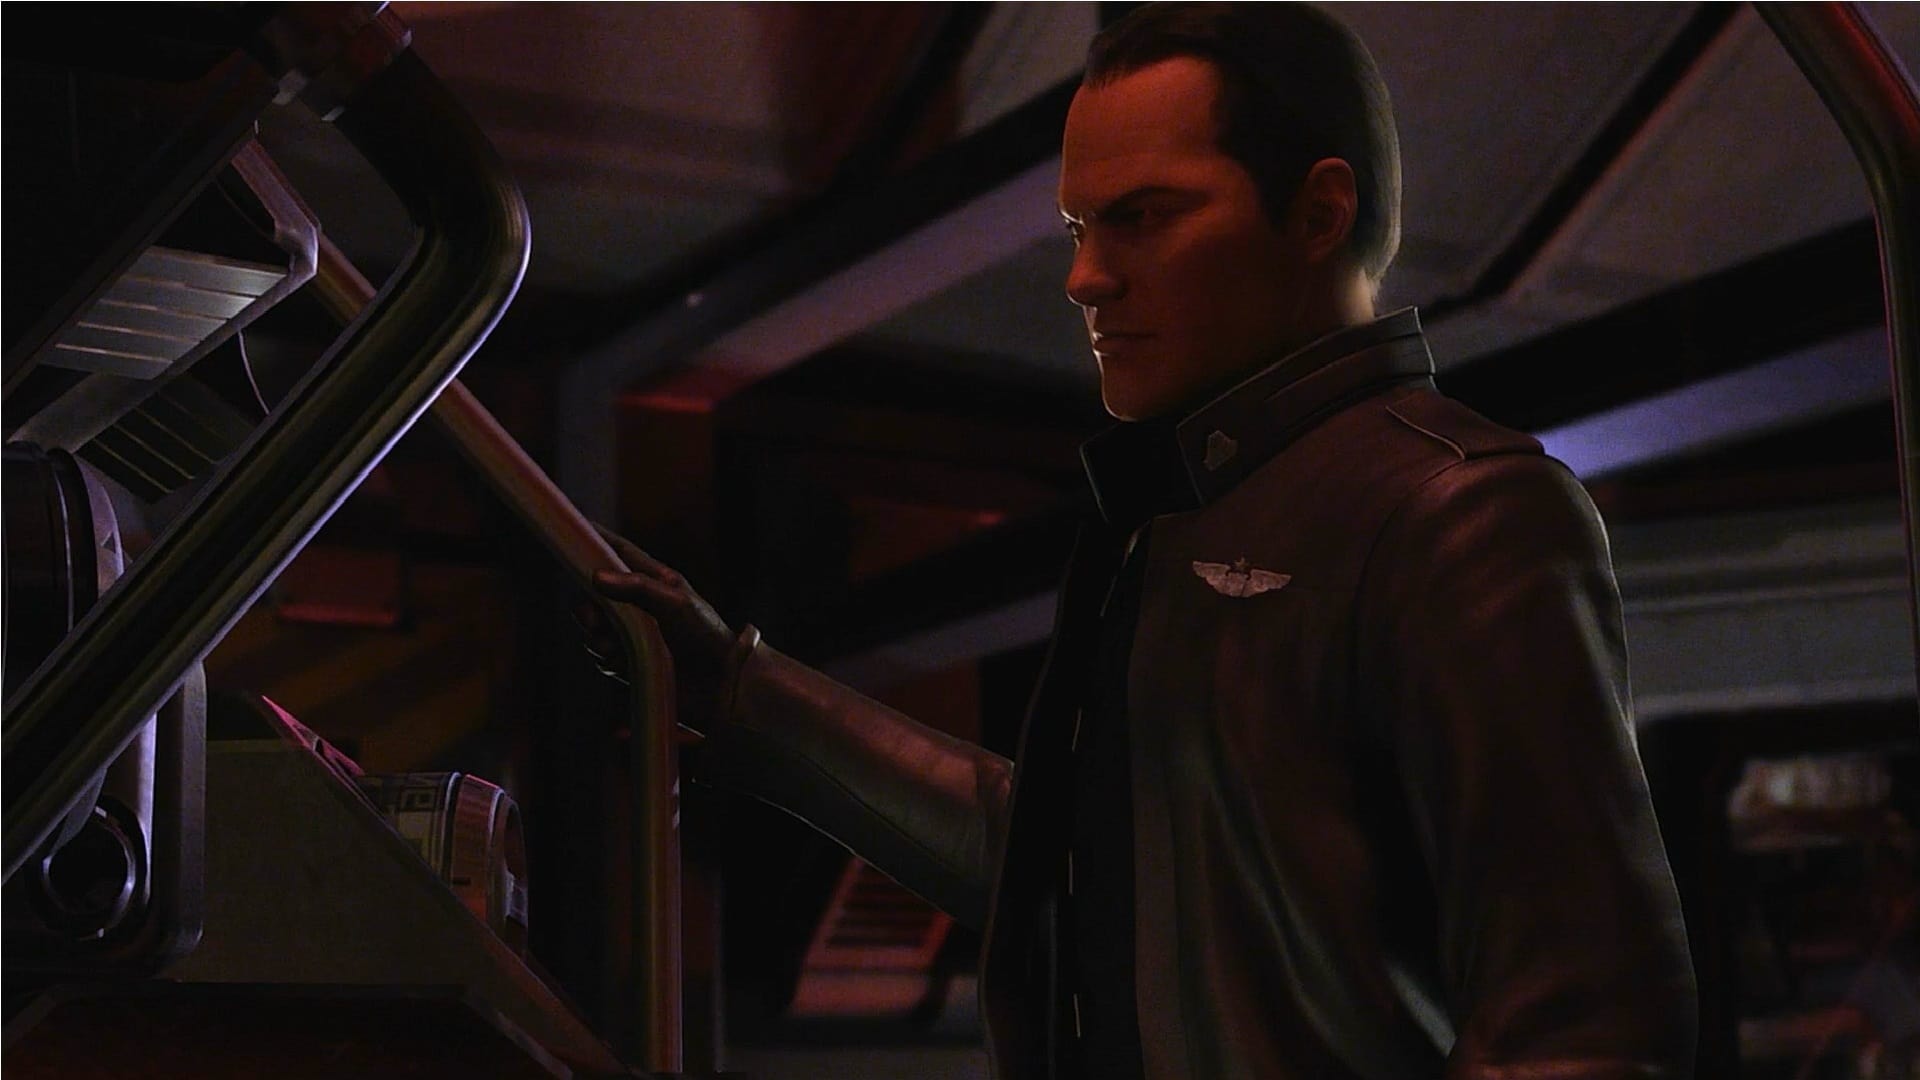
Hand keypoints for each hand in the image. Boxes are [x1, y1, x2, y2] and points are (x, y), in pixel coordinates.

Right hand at [590, 525, 737, 724]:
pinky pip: (600, 656)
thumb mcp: (676, 603)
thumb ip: (638, 587)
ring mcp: (631, 633)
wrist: (719, 681)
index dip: (595, 539)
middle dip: (589, 610)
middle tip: (597, 621)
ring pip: (592, 629)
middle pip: (593, 596)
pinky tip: (625, 663)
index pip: (618, 551)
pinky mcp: (628, 661)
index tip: (573, 528)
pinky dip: (607, 659)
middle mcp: (638, 604)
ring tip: (620, 648)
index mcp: (653, 580)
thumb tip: (596, 576)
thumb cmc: (705, 633)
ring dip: (599, 639)